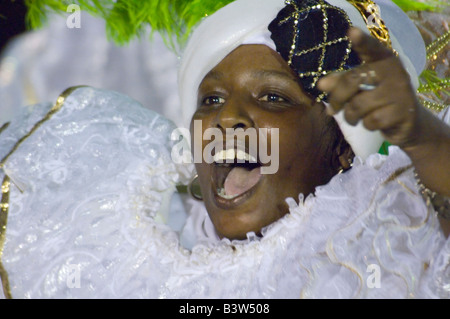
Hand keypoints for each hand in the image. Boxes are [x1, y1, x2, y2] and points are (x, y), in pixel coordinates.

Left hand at [317, 27, 423, 148]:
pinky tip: (372, 123)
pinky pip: (371, 120)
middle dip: (337, 98)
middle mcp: (394, 71)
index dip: (361, 41)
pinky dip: (366, 125)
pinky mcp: (403, 111)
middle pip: (354, 80)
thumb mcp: (360, 88)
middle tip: (333, 108)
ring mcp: (401, 91)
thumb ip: (341, 82)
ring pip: (359, 105)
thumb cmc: (378, 100)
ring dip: (350, 116)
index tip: (351, 32)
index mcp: (384, 59)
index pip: (371, 48)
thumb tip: (321, 84)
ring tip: (353, 117)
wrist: (408, 122)